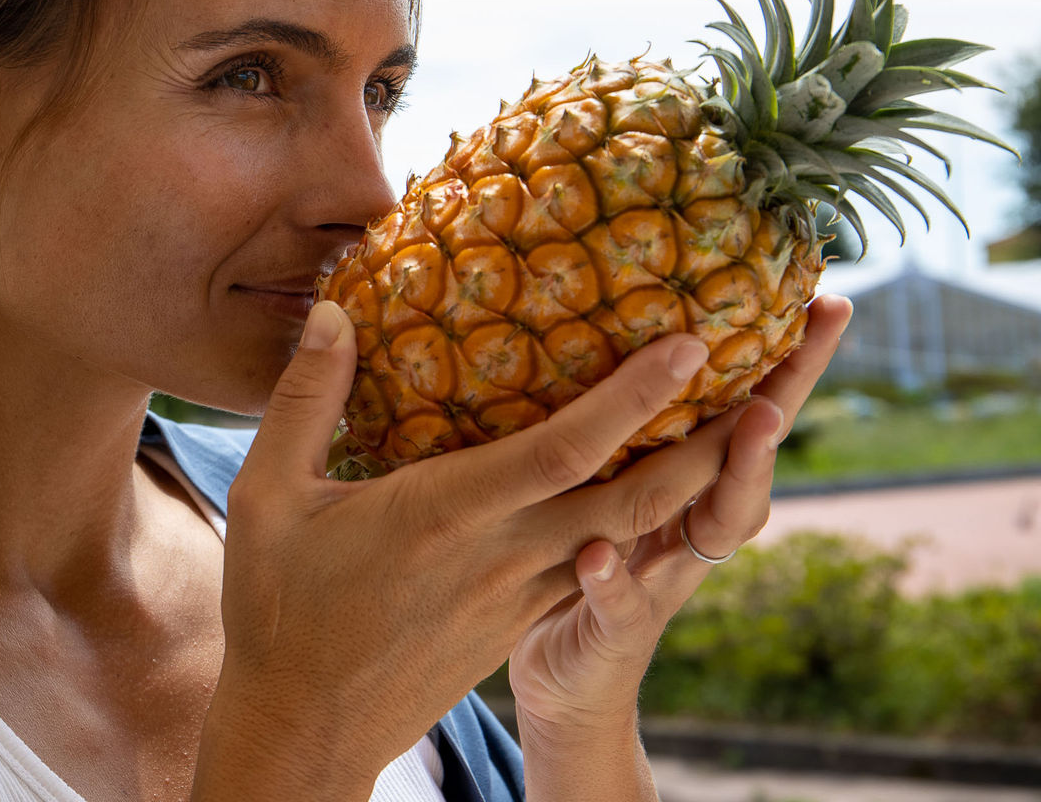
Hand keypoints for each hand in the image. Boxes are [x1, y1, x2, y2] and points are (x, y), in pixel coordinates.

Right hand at [194, 298, 810, 799]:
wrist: (304, 727)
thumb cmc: (278, 610)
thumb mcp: (266, 497)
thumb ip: (302, 399)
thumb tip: (328, 312)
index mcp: (452, 517)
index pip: (567, 450)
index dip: (636, 397)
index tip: (693, 343)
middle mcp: (507, 556)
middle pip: (639, 498)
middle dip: (716, 441)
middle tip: (775, 380)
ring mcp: (522, 595)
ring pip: (633, 533)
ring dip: (697, 481)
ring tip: (744, 421)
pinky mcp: (520, 619)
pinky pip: (600, 558)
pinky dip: (645, 519)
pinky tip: (656, 483)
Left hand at [504, 293, 854, 731]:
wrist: (564, 682)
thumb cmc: (576, 560)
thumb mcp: (597, 483)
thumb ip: (612, 424)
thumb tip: (597, 320)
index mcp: (687, 486)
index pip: (748, 413)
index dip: (790, 364)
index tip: (826, 299)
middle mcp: (691, 531)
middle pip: (750, 461)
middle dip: (780, 404)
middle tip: (803, 343)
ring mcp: (663, 581)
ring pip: (713, 526)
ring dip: (734, 474)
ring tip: (744, 422)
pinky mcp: (618, 631)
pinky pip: (622, 604)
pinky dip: (615, 579)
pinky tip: (598, 554)